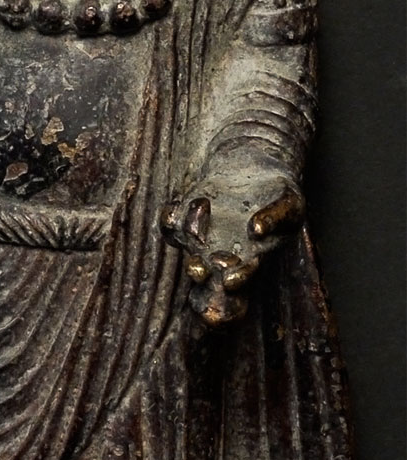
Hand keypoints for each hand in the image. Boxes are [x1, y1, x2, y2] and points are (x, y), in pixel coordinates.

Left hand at [160, 181, 303, 326]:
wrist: (255, 165)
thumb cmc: (278, 192)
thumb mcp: (290, 203)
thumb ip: (277, 218)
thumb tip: (256, 232)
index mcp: (249, 263)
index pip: (235, 292)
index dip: (229, 294)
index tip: (230, 281)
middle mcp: (221, 256)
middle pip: (204, 278)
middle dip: (199, 274)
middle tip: (200, 266)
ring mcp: (200, 238)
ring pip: (184, 247)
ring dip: (188, 235)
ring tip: (204, 207)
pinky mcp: (185, 216)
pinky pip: (169, 225)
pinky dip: (173, 216)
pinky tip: (192, 201)